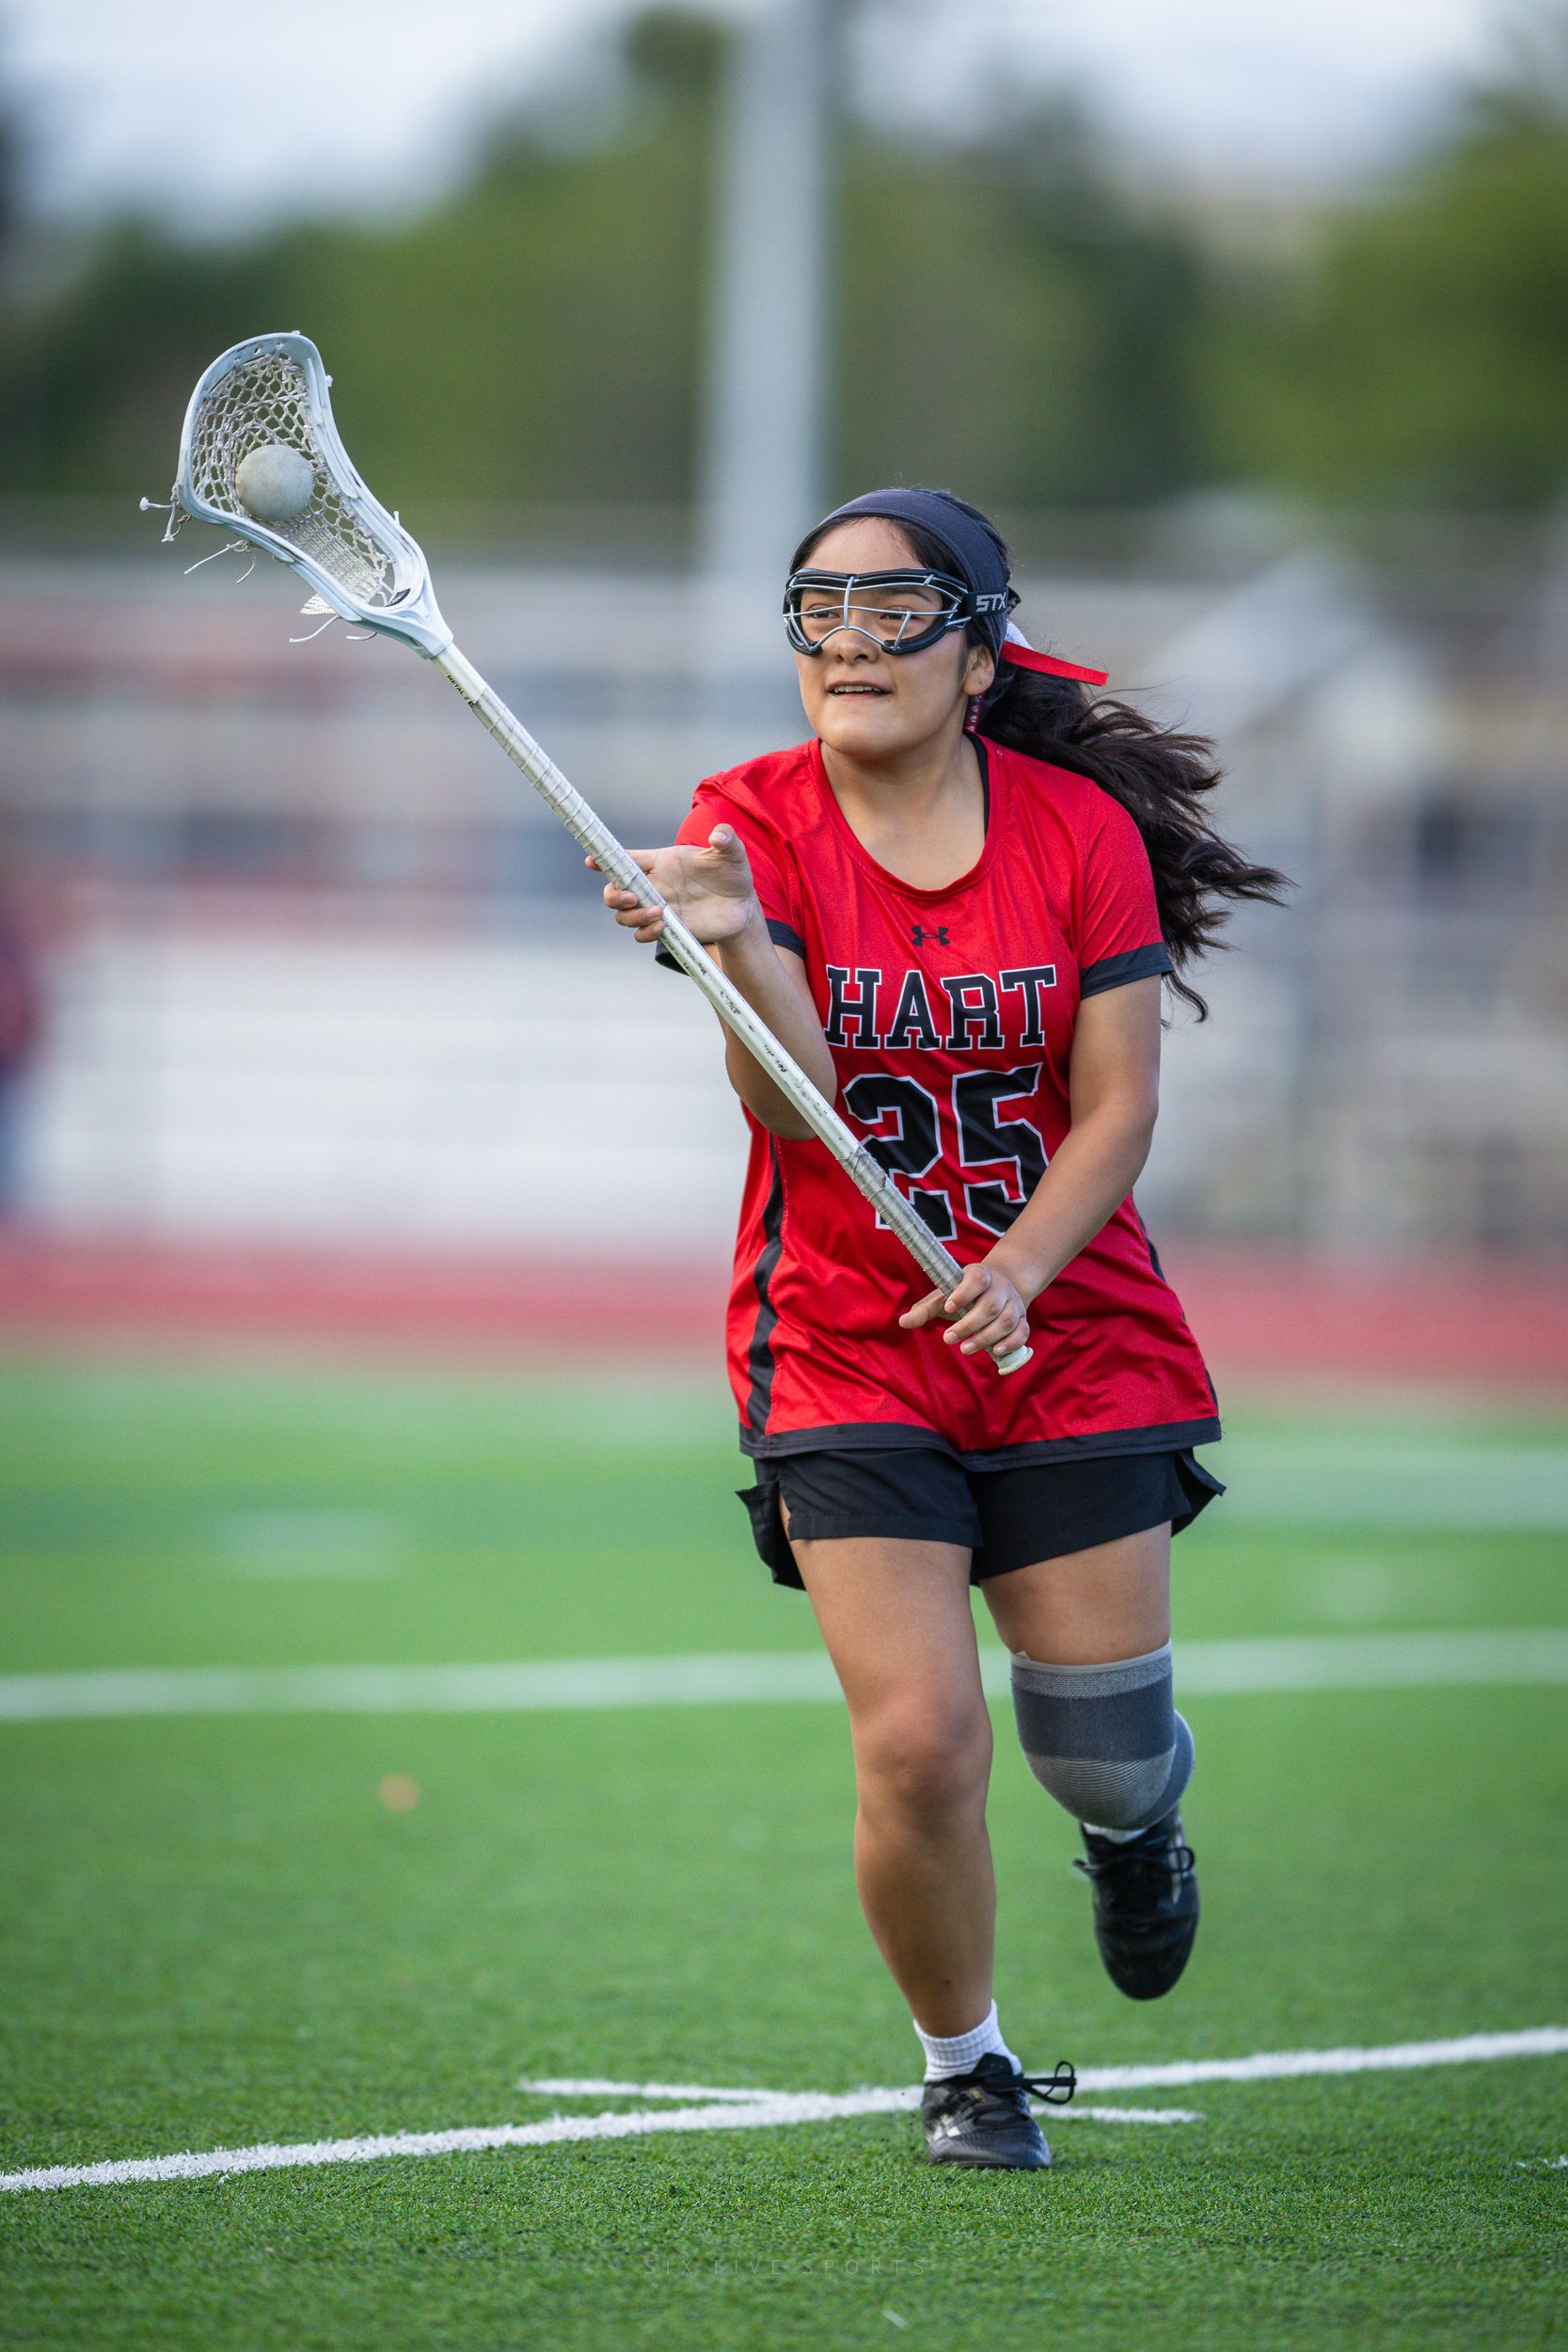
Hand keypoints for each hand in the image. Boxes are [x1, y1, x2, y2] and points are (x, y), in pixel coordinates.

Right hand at [589, 825, 759, 947]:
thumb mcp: (732, 853)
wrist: (741, 907)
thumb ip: (726, 839)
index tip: (591, 861)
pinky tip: (663, 926)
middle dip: (614, 895)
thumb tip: (719, 835)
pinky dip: (645, 933)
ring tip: (659, 912)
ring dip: (632, 916)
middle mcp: (653, 885)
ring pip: (623, 915)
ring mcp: (656, 908)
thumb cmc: (732, 874)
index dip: (605, 859)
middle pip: (614, 890)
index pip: (626, 859)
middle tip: (633, 897)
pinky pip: (641, 934)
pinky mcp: (665, 928)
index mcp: (660, 862)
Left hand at [899, 1257, 1031, 1359]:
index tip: (948, 1308)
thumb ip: (925, 1308)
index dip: (964, 1293)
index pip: (977, 1279)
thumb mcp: (944, 1295)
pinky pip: (1022, 1332)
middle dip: (969, 1325)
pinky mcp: (1022, 1319)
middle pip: (990, 1306)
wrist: (998, 1287)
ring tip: (965, 1349)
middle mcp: (1000, 1288)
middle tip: (948, 1339)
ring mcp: (1014, 1304)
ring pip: (1007, 1321)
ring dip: (985, 1337)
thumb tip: (902, 1322)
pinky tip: (995, 1352)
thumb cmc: (964, 1293)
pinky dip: (1010, 1343)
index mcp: (980, 1275)